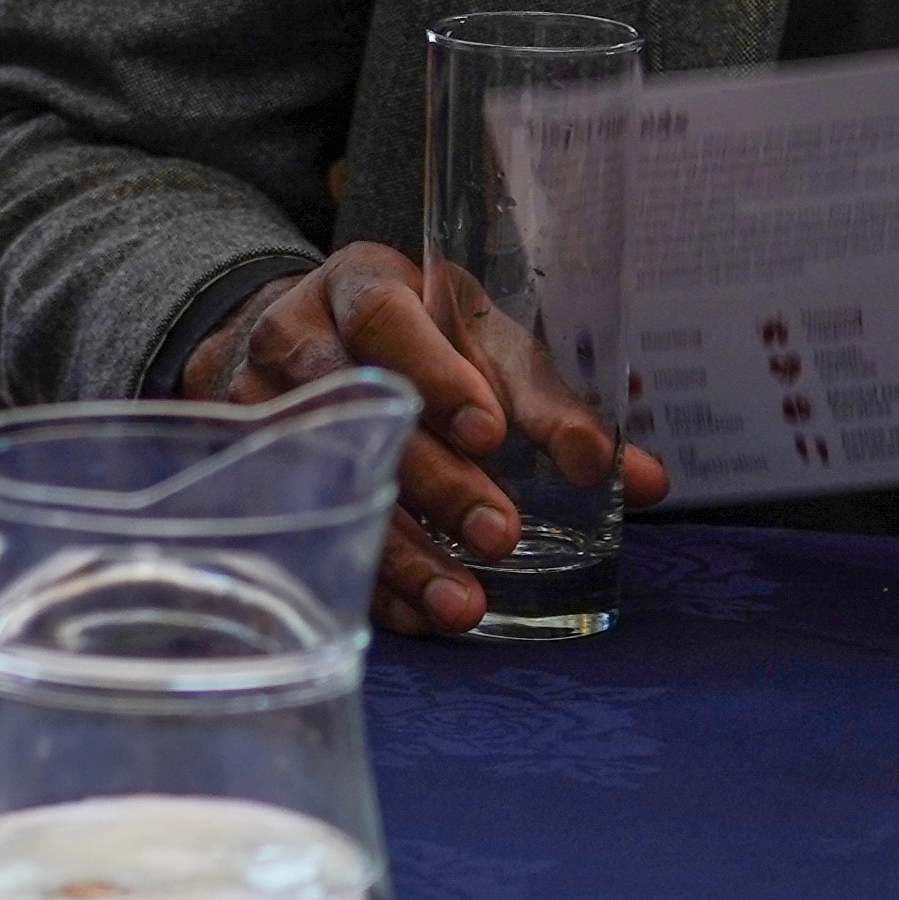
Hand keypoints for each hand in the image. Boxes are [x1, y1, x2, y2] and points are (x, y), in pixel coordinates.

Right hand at [184, 242, 667, 638]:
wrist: (285, 339)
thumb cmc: (411, 338)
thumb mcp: (475, 340)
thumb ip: (554, 404)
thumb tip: (650, 480)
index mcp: (361, 284)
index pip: (385, 317)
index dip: (435, 375)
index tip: (492, 432)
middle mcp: (296, 336)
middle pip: (355, 404)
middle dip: (433, 477)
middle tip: (498, 533)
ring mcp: (258, 404)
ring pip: (323, 476)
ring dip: (399, 547)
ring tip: (463, 603)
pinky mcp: (249, 466)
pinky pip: (304, 528)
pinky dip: (366, 578)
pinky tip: (416, 614)